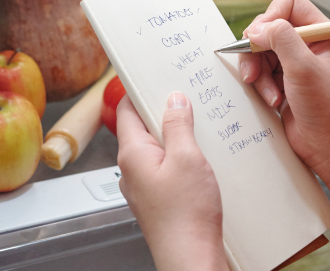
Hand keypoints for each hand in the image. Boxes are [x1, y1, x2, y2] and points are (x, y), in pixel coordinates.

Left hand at [116, 93, 227, 270]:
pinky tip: (203, 159)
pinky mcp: (159, 198)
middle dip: (165, 112)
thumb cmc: (185, 215)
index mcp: (132, 154)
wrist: (191, 256)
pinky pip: (166, 168)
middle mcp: (132, 169)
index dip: (139, 89)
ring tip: (201, 129)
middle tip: (188, 99)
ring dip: (176, 136)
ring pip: (157, 149)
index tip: (154, 75)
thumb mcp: (188, 157)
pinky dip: (182, 157)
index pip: (126, 110)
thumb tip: (174, 100)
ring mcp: (144, 186)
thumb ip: (178, 125)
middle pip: (143, 127)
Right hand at [238, 0, 329, 178]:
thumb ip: (281, 39)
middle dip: (258, 50)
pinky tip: (272, 101)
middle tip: (255, 71)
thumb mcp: (303, 68)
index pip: (288, 2)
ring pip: (259, 50)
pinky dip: (259, 85)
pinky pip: (259, 71)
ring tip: (268, 93)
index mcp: (321, 32)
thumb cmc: (326, 108)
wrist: (328, 146)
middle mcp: (307, 43)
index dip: (270, 16)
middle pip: (268, 26)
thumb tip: (256, 29)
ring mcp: (293, 62)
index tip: (261, 38)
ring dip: (258, 72)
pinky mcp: (281, 80)